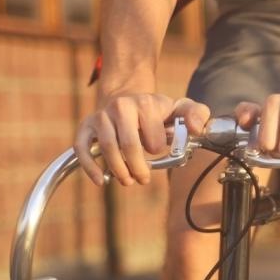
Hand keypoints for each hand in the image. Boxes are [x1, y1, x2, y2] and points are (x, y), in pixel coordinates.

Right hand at [74, 92, 209, 186]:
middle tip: (143, 178)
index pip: (153, 138)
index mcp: (145, 103)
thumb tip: (196, 129)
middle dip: (138, 168)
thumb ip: (196, 114)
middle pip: (129, 145)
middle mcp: (120, 106)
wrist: (127, 99)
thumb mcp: (181, 109)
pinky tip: (101, 181)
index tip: (159, 151)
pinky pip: (82, 147)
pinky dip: (90, 167)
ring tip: (128, 180)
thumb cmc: (157, 111)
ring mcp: (101, 116)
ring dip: (119, 170)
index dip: (157, 150)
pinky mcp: (85, 126)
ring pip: (107, 148)